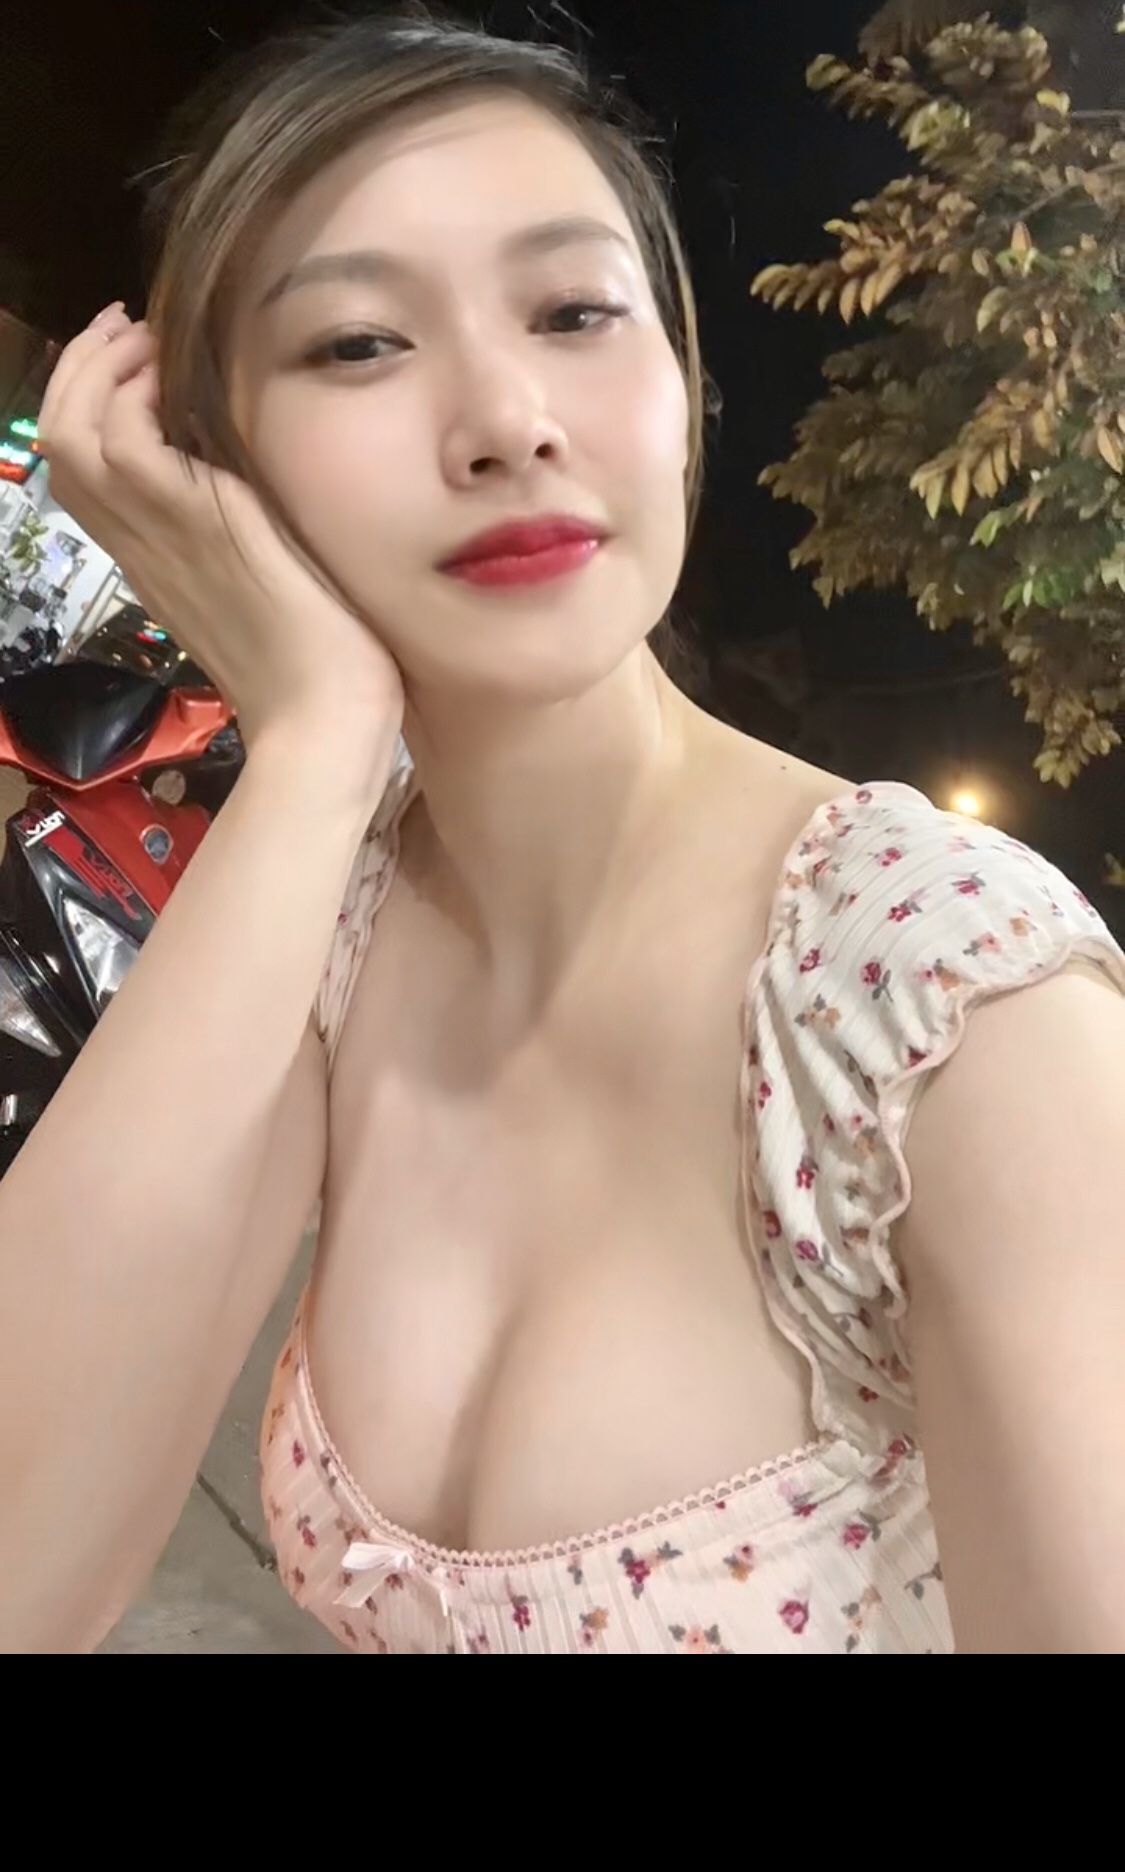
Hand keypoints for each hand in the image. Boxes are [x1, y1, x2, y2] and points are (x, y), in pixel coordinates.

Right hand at [37, 304, 404, 762]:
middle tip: (127, 328)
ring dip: (99, 366)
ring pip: (69, 431)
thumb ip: (248, 540)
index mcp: (153, 560)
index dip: (91, 404)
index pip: (81, 470)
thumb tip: (267, 491)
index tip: (135, 363)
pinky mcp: (193, 524)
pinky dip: (135, 392)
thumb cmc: (324, 667)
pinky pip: (122, 439)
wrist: (329, 717)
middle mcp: (140, 546)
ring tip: (145, 337)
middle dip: (80, 367)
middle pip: (57, 440)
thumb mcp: (270, 589)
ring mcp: (158, 535)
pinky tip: (177, 377)